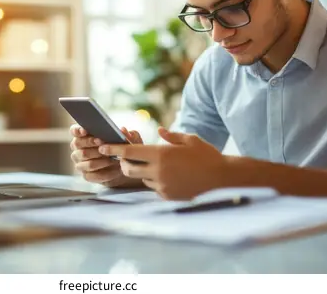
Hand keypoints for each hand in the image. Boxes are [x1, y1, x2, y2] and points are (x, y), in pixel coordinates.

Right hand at [69, 124, 143, 187]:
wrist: (126, 167)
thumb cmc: (123, 148)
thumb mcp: (128, 139)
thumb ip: (126, 134)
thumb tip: (123, 130)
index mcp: (83, 136)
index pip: (74, 130)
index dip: (78, 130)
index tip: (85, 130)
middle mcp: (78, 149)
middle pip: (78, 144)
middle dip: (91, 143)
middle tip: (103, 143)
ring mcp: (81, 163)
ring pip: (86, 161)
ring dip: (101, 160)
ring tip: (114, 159)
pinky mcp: (87, 176)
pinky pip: (94, 175)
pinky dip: (107, 173)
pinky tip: (116, 170)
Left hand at [98, 127, 226, 199]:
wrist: (223, 180)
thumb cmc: (208, 156)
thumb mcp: (190, 140)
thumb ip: (171, 136)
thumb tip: (159, 131)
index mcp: (161, 154)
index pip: (129, 151)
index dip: (113, 148)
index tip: (102, 145)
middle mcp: (158, 170)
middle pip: (128, 168)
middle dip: (123, 163)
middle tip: (125, 158)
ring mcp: (162, 185)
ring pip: (141, 178)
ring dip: (142, 172)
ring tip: (156, 166)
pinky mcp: (167, 196)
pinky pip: (154, 188)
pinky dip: (156, 182)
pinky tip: (170, 177)